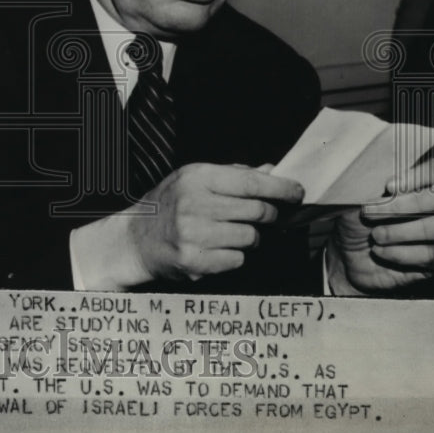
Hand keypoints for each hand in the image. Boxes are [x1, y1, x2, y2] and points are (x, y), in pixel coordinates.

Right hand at [125, 162, 303, 282]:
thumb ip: (232, 174)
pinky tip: (216, 248)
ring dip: (250, 236)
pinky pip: (237, 259)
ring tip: (230, 232)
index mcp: (197, 178)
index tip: (298, 192)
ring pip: (251, 237)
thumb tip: (269, 170)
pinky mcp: (196, 262)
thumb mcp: (192, 178)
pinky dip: (234, 255)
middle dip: (269, 214)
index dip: (280, 188)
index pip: (251, 182)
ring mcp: (195, 235)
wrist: (135, 239)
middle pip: (257, 211)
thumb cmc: (167, 205)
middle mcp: (195, 204)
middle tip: (267, 215)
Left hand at [327, 159, 433, 294]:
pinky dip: (401, 253)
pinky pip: (432, 255)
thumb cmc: (356, 217)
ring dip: (399, 232)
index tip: (388, 187)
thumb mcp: (360, 195)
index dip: (418, 176)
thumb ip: (378, 181)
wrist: (347, 252)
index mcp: (420, 183)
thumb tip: (393, 182)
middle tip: (370, 213)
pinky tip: (380, 250)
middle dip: (401, 207)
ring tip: (375, 235)